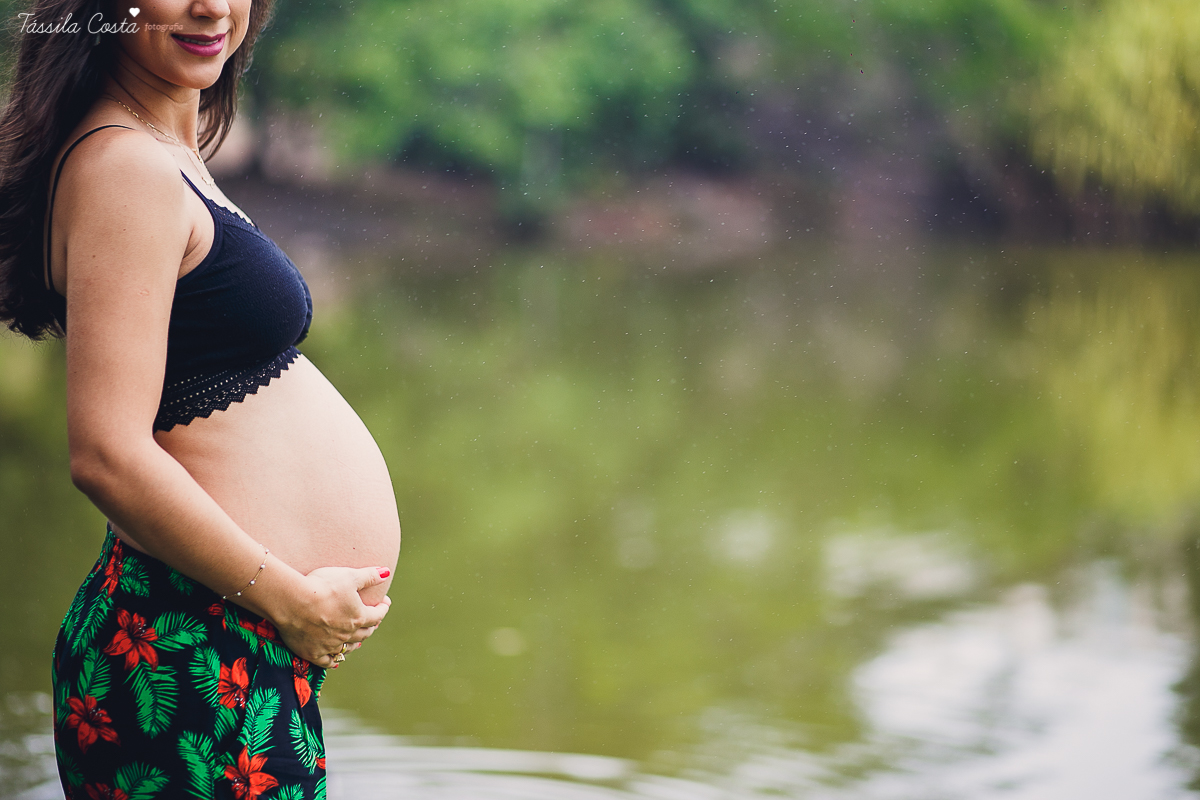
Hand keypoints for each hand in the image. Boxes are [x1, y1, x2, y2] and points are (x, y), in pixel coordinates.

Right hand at [273, 565, 391, 668]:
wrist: (292, 602)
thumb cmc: (322, 586)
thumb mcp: (349, 576)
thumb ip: (369, 576)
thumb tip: (386, 572)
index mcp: (358, 617)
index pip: (377, 615)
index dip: (383, 608)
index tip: (385, 602)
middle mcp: (347, 634)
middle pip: (364, 633)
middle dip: (370, 626)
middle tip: (372, 621)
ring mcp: (330, 645)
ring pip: (348, 648)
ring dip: (355, 643)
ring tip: (358, 639)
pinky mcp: (313, 653)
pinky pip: (327, 661)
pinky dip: (333, 660)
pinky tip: (335, 660)